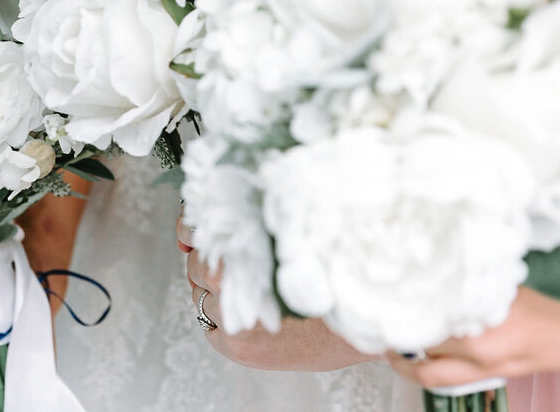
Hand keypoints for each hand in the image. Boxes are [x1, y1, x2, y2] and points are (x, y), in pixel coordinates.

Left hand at [178, 212, 372, 371]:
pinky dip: (222, 324)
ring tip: (253, 293)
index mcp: (246, 239)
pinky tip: (251, 317)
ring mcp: (233, 314)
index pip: (195, 229)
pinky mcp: (239, 346)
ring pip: (200, 297)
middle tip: (237, 267)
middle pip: (196, 264)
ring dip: (216, 294)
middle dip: (209, 264)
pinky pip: (210, 330)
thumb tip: (217, 213)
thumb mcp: (293, 228)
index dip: (194, 230)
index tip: (195, 232)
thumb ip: (255, 219)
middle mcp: (232, 276)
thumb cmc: (337, 273)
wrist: (366, 319)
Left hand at [387, 287, 559, 388]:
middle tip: (377, 330)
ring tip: (393, 346)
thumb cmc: (534, 305)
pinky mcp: (487, 378)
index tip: (376, 308)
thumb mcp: (491, 288)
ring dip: (408, 362)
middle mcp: (476, 351)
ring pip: (429, 375)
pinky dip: (429, 368)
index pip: (422, 324)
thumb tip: (417, 277)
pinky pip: (447, 379)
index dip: (395, 318)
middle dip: (395, 346)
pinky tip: (419, 354)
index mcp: (476, 321)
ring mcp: (482, 370)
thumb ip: (457, 290)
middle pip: (419, 355)